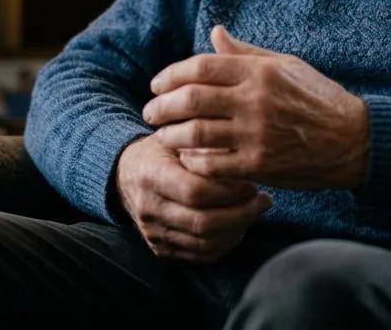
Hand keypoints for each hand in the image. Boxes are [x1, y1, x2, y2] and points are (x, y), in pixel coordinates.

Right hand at [114, 133, 271, 262]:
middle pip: (203, 223)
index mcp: (151, 175)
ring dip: (238, 229)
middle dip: (242, 214)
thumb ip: (205, 144)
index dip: (230, 190)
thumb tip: (244, 153)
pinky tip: (239, 226)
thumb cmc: (161, 150)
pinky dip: (226, 244)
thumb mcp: (177, 135)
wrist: (127, 175)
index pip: (195, 191)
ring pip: (205, 244)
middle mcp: (149, 208)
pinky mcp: (161, 249)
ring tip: (254, 211)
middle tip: (263, 199)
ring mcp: (153, 233)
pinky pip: (200, 255)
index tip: (251, 182)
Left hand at [143, 26, 369, 188]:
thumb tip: (214, 32)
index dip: (171, 75)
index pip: (201, 67)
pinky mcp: (260, 165)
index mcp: (260, 72)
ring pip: (196, 133)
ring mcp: (256, 134)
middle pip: (191, 99)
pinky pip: (213, 164)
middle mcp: (255, 100)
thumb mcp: (286, 66)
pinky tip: (187, 158)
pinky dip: (193, 161)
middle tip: (150, 112)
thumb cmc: (319, 98)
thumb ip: (245, 53)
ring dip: (171, 135)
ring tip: (162, 136)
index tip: (157, 84)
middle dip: (162, 106)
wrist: (353, 140)